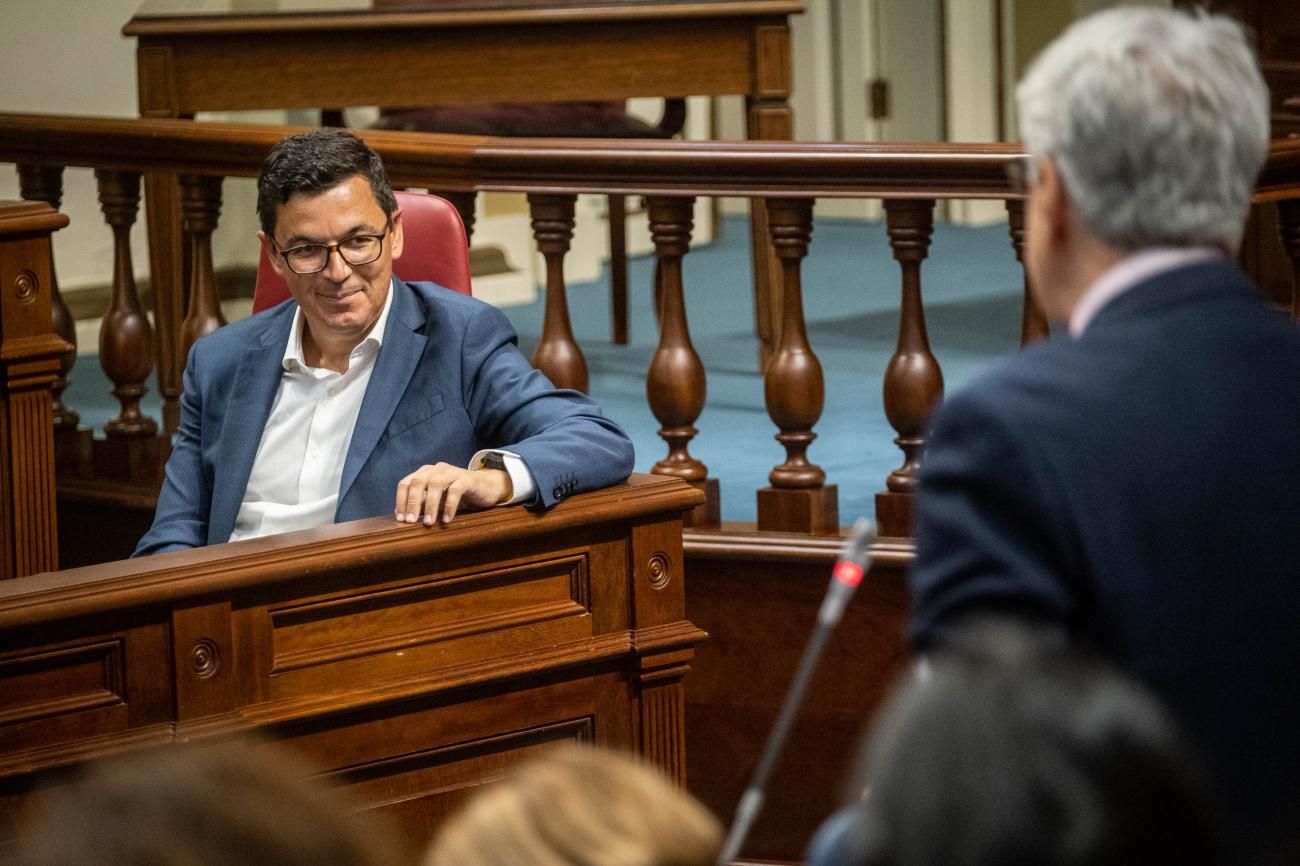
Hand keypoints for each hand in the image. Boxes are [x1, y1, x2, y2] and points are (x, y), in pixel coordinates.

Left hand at [394, 463, 512, 525]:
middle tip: (411, 521)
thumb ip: (420, 504)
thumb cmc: (457, 494)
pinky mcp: (466, 478)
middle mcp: (436, 469)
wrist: (486, 487)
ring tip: (429, 523)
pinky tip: (447, 520)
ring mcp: (452, 472)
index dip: (401, 501)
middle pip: (418, 482)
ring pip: (435, 484)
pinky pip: (455, 490)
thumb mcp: (436, 500)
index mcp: (425, 473)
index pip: (406, 483)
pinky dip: (449, 506)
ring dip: (430, 505)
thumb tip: (400, 515)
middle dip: (412, 503)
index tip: (401, 519)